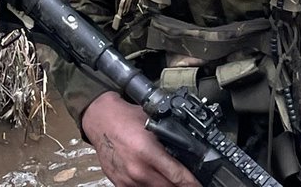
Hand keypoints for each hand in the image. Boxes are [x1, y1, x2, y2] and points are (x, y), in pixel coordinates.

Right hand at [82, 92, 200, 186]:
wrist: (102, 121)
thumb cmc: (126, 119)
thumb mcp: (153, 123)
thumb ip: (169, 138)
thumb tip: (189, 151)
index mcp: (147, 152)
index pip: (176, 175)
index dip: (191, 183)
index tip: (199, 185)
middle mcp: (138, 170)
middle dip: (181, 185)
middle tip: (190, 182)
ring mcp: (128, 181)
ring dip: (167, 186)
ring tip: (174, 180)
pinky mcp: (121, 185)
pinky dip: (152, 186)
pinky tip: (157, 179)